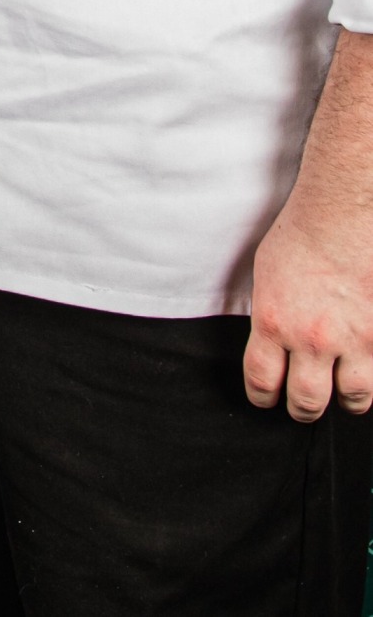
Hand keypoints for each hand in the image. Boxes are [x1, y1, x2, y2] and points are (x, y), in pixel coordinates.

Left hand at [245, 185, 372, 420]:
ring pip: (352, 398)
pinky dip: (372, 378)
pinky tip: (366, 373)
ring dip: (345, 401)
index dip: (263, 397)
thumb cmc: (300, 237)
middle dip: (302, 410)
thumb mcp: (267, 278)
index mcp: (273, 322)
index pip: (262, 380)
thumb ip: (271, 319)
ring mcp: (354, 340)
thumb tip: (272, 346)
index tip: (265, 400)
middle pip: (307, 401)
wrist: (342, 214)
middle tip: (303, 408)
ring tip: (341, 396)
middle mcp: (312, 339)